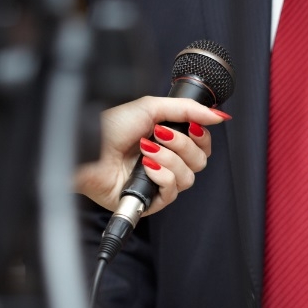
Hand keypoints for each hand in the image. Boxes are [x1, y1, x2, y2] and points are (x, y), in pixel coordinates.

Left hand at [74, 96, 228, 211]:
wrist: (89, 148)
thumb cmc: (111, 127)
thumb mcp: (152, 107)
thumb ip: (189, 109)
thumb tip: (218, 115)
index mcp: (167, 141)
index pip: (202, 146)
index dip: (202, 138)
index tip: (192, 127)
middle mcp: (165, 161)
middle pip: (200, 161)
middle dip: (183, 145)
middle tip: (161, 134)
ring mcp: (157, 181)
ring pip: (188, 178)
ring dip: (170, 160)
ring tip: (147, 149)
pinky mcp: (148, 200)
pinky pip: (172, 193)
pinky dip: (162, 176)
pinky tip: (147, 167)